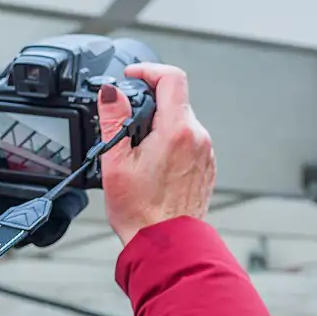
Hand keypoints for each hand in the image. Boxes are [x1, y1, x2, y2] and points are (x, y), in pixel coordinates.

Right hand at [99, 64, 213, 244]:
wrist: (167, 245)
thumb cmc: (142, 213)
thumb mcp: (115, 163)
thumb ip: (113, 120)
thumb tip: (110, 92)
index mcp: (177, 130)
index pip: (171, 77)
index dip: (149, 70)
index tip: (132, 77)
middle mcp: (197, 137)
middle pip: (175, 100)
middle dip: (149, 105)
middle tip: (126, 125)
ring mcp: (205, 152)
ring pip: (181, 122)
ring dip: (159, 126)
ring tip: (138, 153)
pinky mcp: (206, 166)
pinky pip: (188, 142)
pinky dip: (170, 143)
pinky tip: (154, 167)